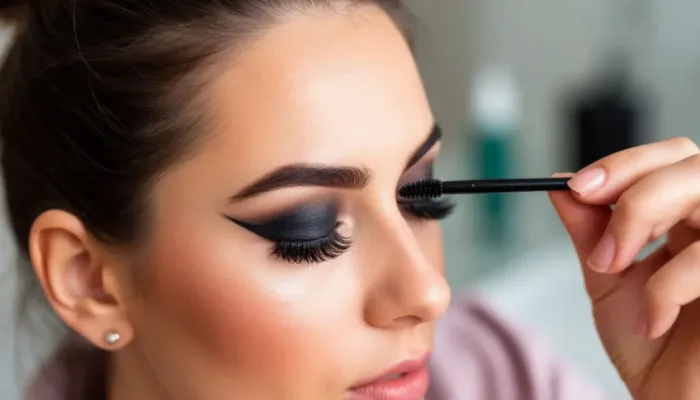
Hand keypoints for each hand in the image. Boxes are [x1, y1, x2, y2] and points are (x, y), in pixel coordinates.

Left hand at [549, 137, 699, 399]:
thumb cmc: (652, 349)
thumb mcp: (609, 281)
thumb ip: (590, 231)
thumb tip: (559, 183)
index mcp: (688, 218)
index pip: (671, 158)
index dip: (625, 163)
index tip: (577, 187)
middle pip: (692, 163)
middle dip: (635, 191)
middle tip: (599, 235)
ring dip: (643, 219)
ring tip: (612, 267)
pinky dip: (669, 285)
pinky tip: (652, 321)